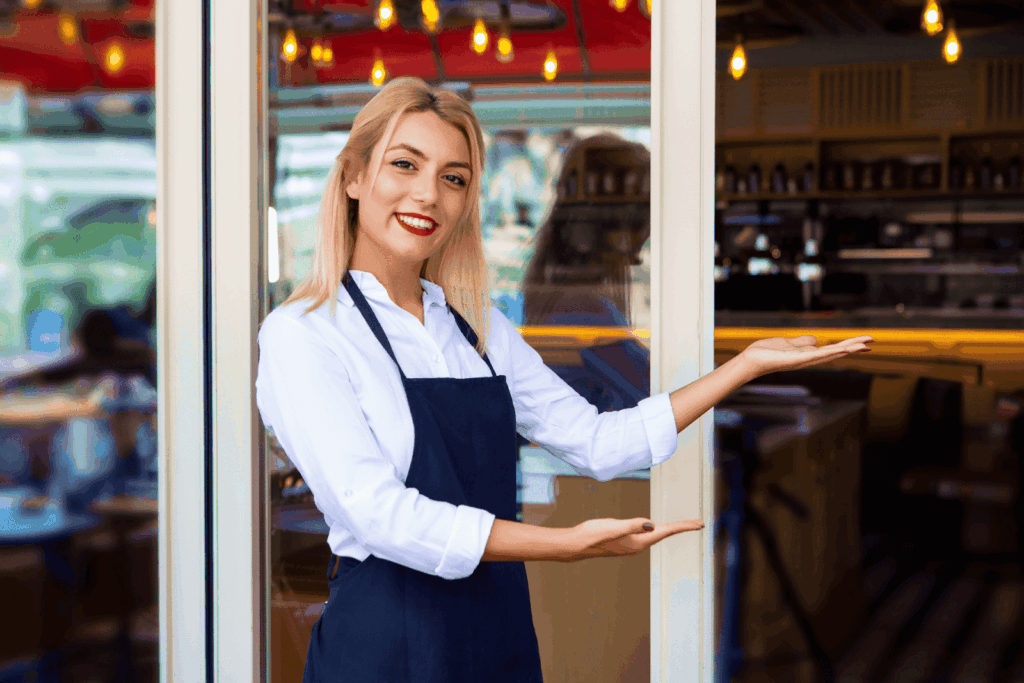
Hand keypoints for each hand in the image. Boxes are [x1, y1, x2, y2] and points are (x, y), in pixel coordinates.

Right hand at [568, 517, 703, 560]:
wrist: (575, 544)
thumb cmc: (592, 535)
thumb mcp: (613, 526)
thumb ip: (632, 525)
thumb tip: (652, 525)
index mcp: (638, 542)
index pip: (665, 532)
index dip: (683, 526)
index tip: (700, 523)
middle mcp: (637, 545)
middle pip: (665, 534)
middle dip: (681, 528)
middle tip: (699, 523)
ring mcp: (630, 544)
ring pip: (656, 535)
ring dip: (670, 529)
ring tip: (684, 525)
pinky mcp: (624, 540)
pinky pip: (646, 533)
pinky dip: (657, 529)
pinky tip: (656, 527)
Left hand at [738, 334, 872, 378]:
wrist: (752, 359)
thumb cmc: (767, 352)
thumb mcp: (788, 342)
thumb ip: (802, 342)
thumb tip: (815, 339)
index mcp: (808, 354)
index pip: (833, 349)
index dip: (848, 345)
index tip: (865, 342)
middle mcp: (810, 359)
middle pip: (837, 351)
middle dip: (854, 346)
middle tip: (873, 341)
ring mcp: (805, 360)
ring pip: (831, 353)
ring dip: (848, 348)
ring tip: (865, 344)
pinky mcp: (797, 359)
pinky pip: (817, 354)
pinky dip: (831, 351)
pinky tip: (843, 348)